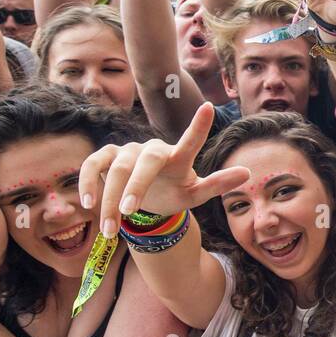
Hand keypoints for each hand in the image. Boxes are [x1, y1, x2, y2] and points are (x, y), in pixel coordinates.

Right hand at [79, 102, 248, 238]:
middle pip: (145, 162)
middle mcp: (152, 150)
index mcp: (177, 158)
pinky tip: (88, 204)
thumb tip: (247, 172)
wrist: (149, 199)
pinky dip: (89, 183)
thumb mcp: (196, 194)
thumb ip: (218, 184)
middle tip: (128, 211)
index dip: (198, 126)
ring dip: (110, 199)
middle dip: (135, 186)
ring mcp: (127, 151)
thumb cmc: (175, 193)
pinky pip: (93, 165)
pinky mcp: (105, 157)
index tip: (208, 108)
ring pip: (116, 168)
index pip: (190, 142)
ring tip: (109, 228)